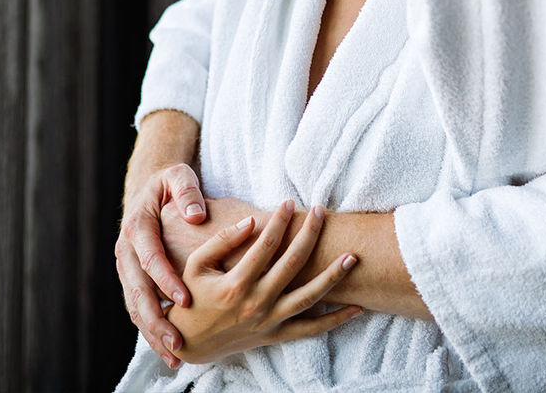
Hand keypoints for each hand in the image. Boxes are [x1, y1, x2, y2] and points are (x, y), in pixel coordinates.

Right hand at [116, 162, 208, 368]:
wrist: (149, 189)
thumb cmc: (170, 184)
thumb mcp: (178, 176)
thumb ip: (187, 191)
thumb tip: (196, 214)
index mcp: (137, 227)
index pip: (150, 258)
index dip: (166, 280)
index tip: (186, 299)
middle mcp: (127, 251)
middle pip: (138, 291)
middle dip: (156, 319)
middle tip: (177, 342)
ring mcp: (127, 268)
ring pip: (135, 306)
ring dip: (153, 332)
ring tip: (175, 356)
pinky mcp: (133, 279)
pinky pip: (139, 308)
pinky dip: (151, 329)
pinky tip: (167, 349)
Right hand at [168, 201, 363, 364]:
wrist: (188, 343)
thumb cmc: (190, 298)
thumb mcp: (196, 266)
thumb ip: (222, 241)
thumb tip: (252, 221)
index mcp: (235, 285)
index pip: (265, 245)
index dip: (279, 220)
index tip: (289, 202)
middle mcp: (256, 303)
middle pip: (293, 264)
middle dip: (310, 234)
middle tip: (322, 211)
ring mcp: (269, 322)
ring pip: (309, 297)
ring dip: (333, 276)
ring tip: (353, 257)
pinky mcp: (276, 336)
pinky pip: (311, 330)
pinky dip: (335, 321)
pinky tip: (357, 308)